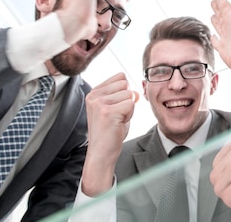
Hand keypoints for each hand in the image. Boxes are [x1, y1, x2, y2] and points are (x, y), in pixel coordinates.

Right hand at [81, 72, 138, 195]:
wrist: (102, 153)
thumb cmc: (110, 131)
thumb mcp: (115, 108)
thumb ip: (124, 96)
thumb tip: (136, 91)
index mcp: (94, 92)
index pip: (120, 77)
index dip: (125, 91)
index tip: (116, 107)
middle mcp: (94, 95)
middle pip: (125, 84)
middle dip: (127, 99)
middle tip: (117, 115)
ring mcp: (99, 103)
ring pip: (129, 94)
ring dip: (129, 108)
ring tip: (117, 119)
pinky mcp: (107, 112)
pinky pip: (131, 104)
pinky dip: (130, 115)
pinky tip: (119, 123)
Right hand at [210, 0, 230, 78]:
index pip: (224, 4)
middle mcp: (230, 26)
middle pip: (221, 13)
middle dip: (217, 6)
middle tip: (213, 0)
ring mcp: (227, 37)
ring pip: (218, 26)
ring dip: (215, 20)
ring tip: (212, 15)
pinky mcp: (224, 49)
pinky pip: (216, 41)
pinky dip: (214, 38)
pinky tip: (213, 36)